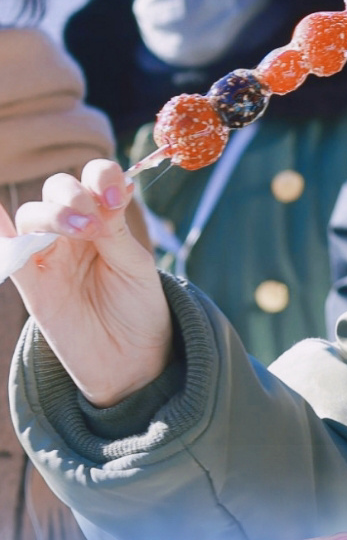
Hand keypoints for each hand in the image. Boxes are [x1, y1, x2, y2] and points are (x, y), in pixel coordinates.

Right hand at [0, 161, 172, 402]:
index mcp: (103, 219)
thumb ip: (116, 230)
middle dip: (73, 195)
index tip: (117, 197)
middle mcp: (73, 231)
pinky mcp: (32, 286)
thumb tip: (108, 188)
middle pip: (56, 189)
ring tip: (84, 231)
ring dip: (53, 214)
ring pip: (32, 216)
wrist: (133, 363)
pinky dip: (0, 232)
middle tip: (96, 223)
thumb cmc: (139, 311)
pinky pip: (9, 252)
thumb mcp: (136, 267)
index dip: (101, 177)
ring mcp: (50, 256)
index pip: (93, 178)